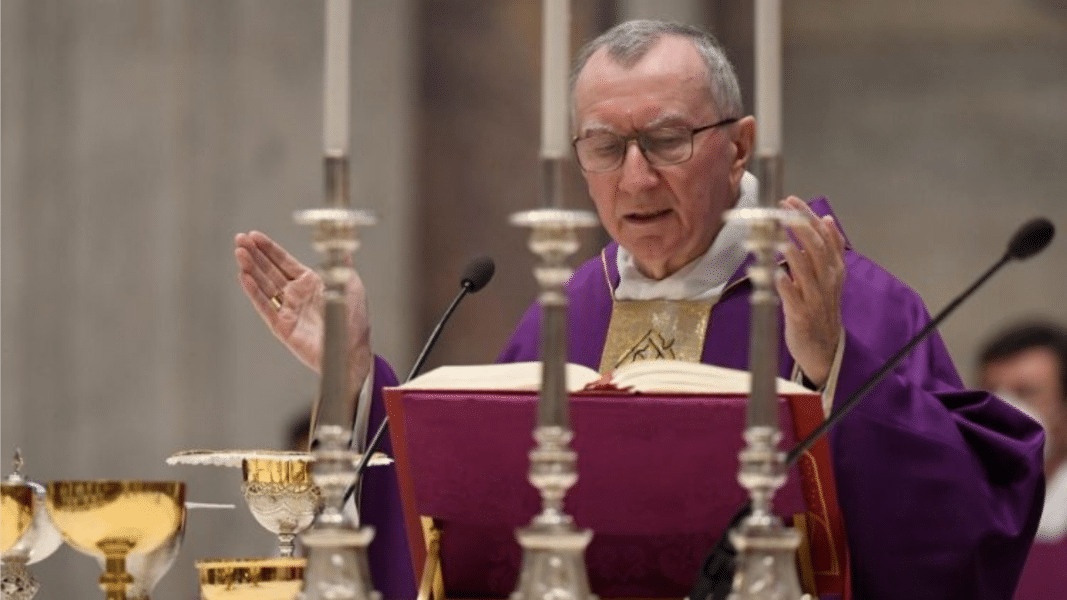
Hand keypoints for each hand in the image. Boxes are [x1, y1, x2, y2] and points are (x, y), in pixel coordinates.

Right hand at [234, 231, 371, 386]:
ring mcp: (287, 309)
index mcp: (310, 282)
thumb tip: (343, 246)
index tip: (254, 235)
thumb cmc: (354, 320)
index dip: (269, 248)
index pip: (284, 261)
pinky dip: (254, 292)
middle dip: (254, 254)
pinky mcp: (282, 326)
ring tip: (239, 253)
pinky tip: (244, 277)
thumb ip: (341, 265)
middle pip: (270, 270)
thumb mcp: (350, 285)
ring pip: (264, 285)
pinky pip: (265, 306)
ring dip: (251, 269)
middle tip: (239, 239)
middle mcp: (296, 294)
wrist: (352, 349)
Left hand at [776, 197, 845, 386]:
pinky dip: (783, 284)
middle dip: (799, 227)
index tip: (791, 200)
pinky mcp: (801, 316)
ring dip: (792, 252)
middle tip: (781, 210)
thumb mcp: (829, 276)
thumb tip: (826, 219)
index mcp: (834, 269)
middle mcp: (827, 281)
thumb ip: (827, 249)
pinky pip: (792, 298)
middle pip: (817, 248)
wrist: (825, 348)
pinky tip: (773, 272)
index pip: (824, 236)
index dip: (808, 217)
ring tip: (778, 236)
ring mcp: (815, 298)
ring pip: (806, 271)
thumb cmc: (822, 308)